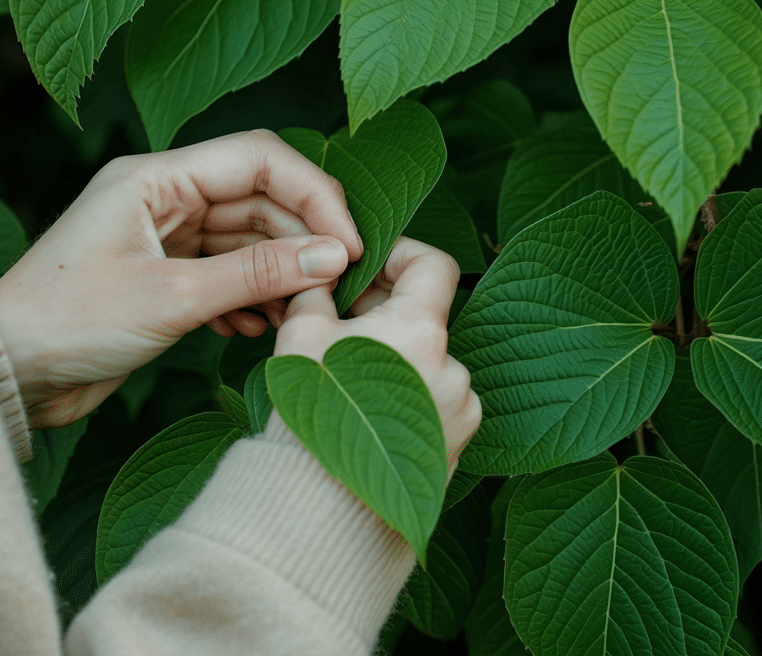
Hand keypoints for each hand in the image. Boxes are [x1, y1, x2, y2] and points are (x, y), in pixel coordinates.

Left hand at [0, 130, 362, 427]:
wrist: (7, 375)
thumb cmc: (67, 323)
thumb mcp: (171, 298)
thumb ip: (256, 274)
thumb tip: (333, 256)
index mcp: (155, 177)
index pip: (259, 158)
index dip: (314, 195)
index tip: (348, 243)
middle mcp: (162, 196)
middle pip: (260, 199)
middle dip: (303, 240)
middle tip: (336, 285)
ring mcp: (164, 236)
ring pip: (247, 240)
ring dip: (280, 275)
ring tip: (301, 314)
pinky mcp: (164, 276)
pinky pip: (227, 273)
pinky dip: (250, 297)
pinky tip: (258, 329)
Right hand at [270, 238, 481, 472]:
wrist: (324, 506)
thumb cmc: (311, 416)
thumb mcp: (300, 336)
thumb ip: (318, 291)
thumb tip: (325, 268)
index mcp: (421, 332)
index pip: (433, 265)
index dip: (401, 254)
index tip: (370, 264)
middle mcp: (453, 368)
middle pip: (425, 319)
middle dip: (385, 313)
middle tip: (341, 320)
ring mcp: (461, 409)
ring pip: (428, 363)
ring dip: (394, 359)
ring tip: (349, 378)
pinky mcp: (458, 443)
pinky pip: (434, 402)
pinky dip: (407, 396)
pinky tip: (368, 413)